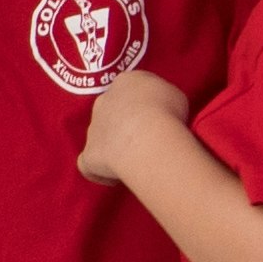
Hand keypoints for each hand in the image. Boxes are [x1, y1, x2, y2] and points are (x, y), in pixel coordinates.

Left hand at [77, 67, 191, 184]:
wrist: (147, 134)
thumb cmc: (167, 110)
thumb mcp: (175, 95)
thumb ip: (162, 100)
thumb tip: (159, 112)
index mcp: (125, 82)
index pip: (128, 89)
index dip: (141, 105)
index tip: (155, 118)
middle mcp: (103, 102)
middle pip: (110, 113)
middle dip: (123, 125)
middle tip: (145, 140)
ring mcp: (93, 129)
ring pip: (99, 137)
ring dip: (113, 148)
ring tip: (134, 161)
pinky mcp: (88, 154)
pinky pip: (88, 165)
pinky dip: (98, 172)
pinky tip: (115, 179)